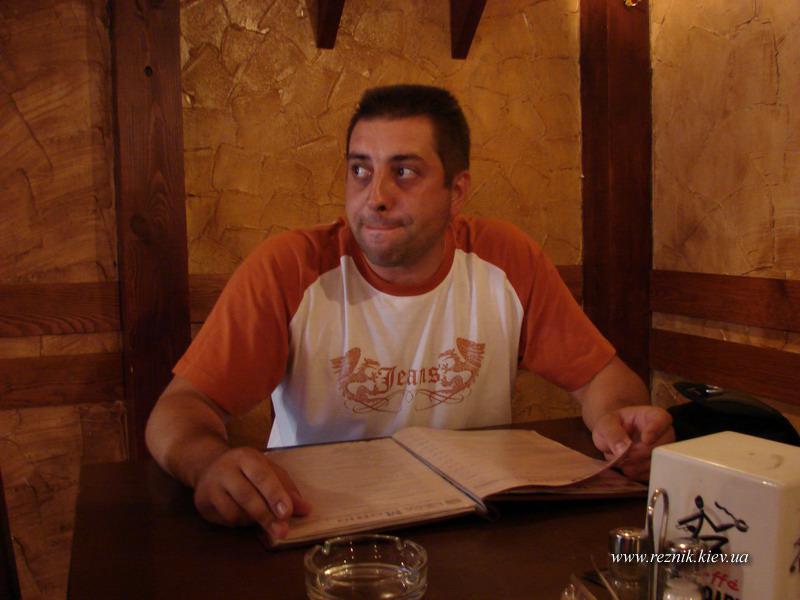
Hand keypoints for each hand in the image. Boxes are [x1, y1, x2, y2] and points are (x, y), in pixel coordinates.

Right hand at [193, 447, 310, 538]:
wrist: (207, 465)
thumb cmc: (245, 469)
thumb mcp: (268, 470)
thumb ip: (286, 488)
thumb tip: (305, 509)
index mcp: (246, 457)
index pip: (262, 476)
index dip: (275, 495)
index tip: (286, 513)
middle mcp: (226, 469)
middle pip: (247, 496)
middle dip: (267, 516)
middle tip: (282, 531)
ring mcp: (211, 486)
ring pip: (235, 512)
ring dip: (253, 520)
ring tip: (261, 518)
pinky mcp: (202, 502)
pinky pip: (225, 520)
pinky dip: (239, 523)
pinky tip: (243, 515)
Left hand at [591, 406, 674, 480]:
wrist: (612, 439)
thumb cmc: (611, 426)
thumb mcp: (606, 424)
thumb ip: (613, 434)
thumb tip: (622, 450)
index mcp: (654, 416)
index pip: (662, 419)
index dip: (655, 430)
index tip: (645, 439)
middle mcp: (664, 433)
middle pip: (662, 446)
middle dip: (640, 454)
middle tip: (623, 455)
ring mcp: (664, 451)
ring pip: (658, 463)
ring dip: (637, 466)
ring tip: (621, 461)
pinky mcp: (659, 466)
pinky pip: (653, 474)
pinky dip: (637, 473)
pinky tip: (626, 467)